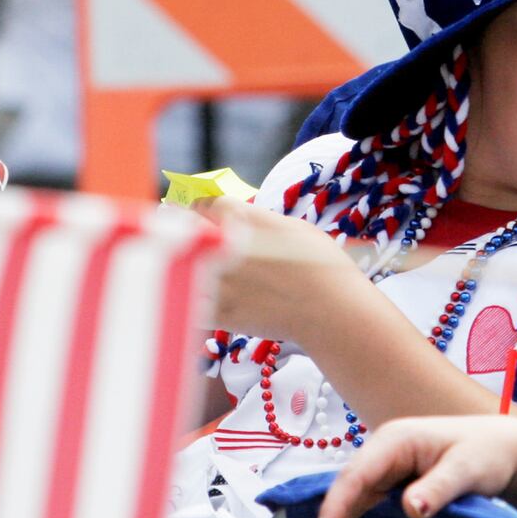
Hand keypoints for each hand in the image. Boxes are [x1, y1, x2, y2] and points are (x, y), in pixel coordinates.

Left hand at [191, 196, 358, 343]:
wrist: (332, 311)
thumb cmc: (322, 266)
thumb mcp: (293, 228)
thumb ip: (258, 221)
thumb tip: (239, 220)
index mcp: (244, 219)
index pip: (207, 205)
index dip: (205, 211)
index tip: (205, 217)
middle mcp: (226, 246)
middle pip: (190, 233)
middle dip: (193, 236)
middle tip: (196, 243)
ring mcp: (220, 281)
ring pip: (184, 268)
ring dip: (189, 268)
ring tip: (198, 272)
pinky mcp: (221, 312)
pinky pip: (190, 302)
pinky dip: (193, 299)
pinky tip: (202, 298)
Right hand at [313, 416, 516, 517]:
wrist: (506, 448)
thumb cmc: (487, 453)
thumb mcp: (468, 470)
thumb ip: (438, 489)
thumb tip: (410, 509)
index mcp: (396, 439)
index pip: (355, 475)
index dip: (336, 507)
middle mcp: (385, 448)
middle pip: (347, 486)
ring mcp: (389, 464)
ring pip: (354, 494)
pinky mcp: (396, 479)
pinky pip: (367, 500)